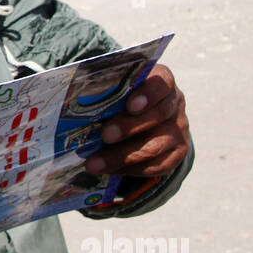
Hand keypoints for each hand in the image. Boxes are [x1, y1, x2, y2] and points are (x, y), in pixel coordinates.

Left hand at [83, 64, 188, 178]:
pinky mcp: (177, 152)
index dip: (148, 95)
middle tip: (104, 136)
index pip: (161, 83)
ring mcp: (178, 130)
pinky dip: (130, 169)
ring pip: (154, 146)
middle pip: (157, 116)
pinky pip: (156, 166)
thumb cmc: (125, 99)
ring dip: (122, 156)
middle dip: (128, 127)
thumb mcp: (120, 90)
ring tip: (94, 163)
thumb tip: (74, 101)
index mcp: (161, 82)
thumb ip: (108, 92)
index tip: (130, 106)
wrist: (149, 120)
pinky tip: (109, 170)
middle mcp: (174, 104)